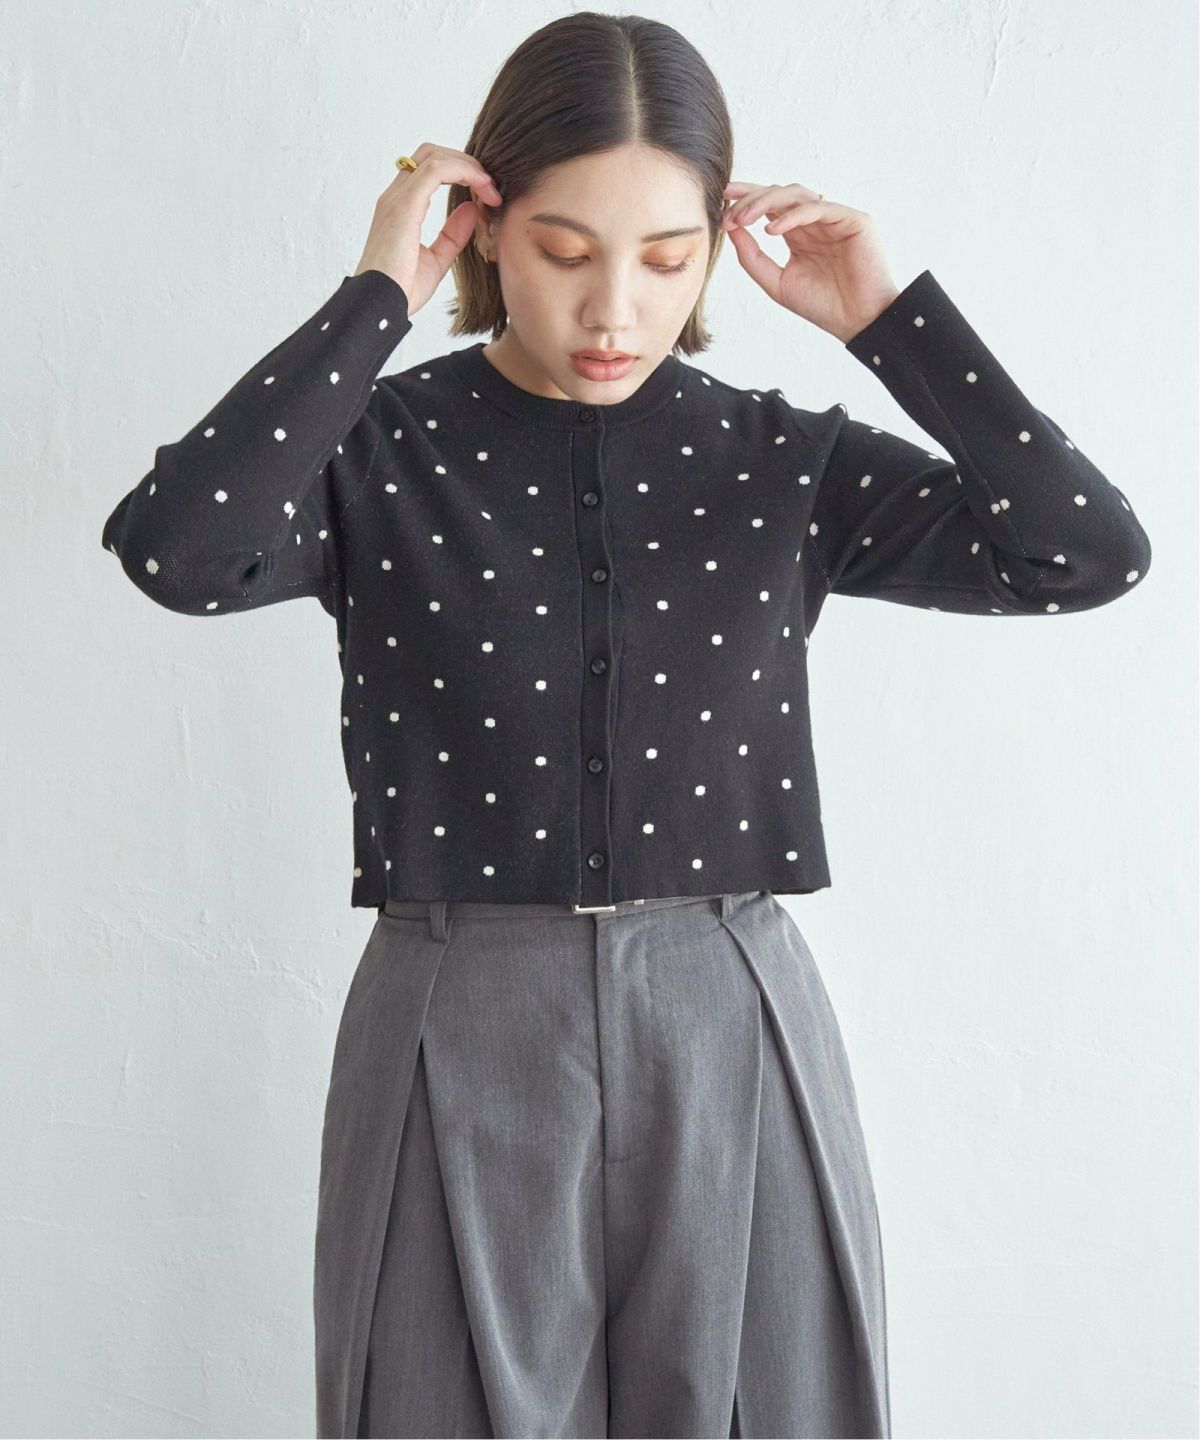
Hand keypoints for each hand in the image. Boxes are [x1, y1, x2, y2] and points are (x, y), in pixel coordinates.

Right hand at [353, 143, 503, 316]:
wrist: (380, 308)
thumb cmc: (400, 292)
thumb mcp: (436, 260)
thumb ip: (452, 235)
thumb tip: (471, 210)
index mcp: (400, 209)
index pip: (430, 171)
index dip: (461, 174)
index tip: (487, 195)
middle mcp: (395, 197)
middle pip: (431, 154)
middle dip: (466, 163)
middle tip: (492, 187)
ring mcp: (397, 199)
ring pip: (435, 156)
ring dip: (469, 167)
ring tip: (491, 189)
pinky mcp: (404, 206)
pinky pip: (436, 170)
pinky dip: (464, 172)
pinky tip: (483, 190)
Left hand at [720, 181, 900, 342]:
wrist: (856, 322)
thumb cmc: (821, 305)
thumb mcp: (776, 282)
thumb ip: (752, 257)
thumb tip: (730, 228)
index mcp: (798, 233)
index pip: (770, 207)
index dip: (746, 199)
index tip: (722, 203)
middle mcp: (815, 221)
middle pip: (780, 194)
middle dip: (752, 198)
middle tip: (730, 210)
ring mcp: (834, 218)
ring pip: (797, 194)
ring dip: (767, 202)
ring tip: (744, 218)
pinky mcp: (853, 219)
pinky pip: (818, 208)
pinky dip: (793, 216)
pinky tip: (771, 231)